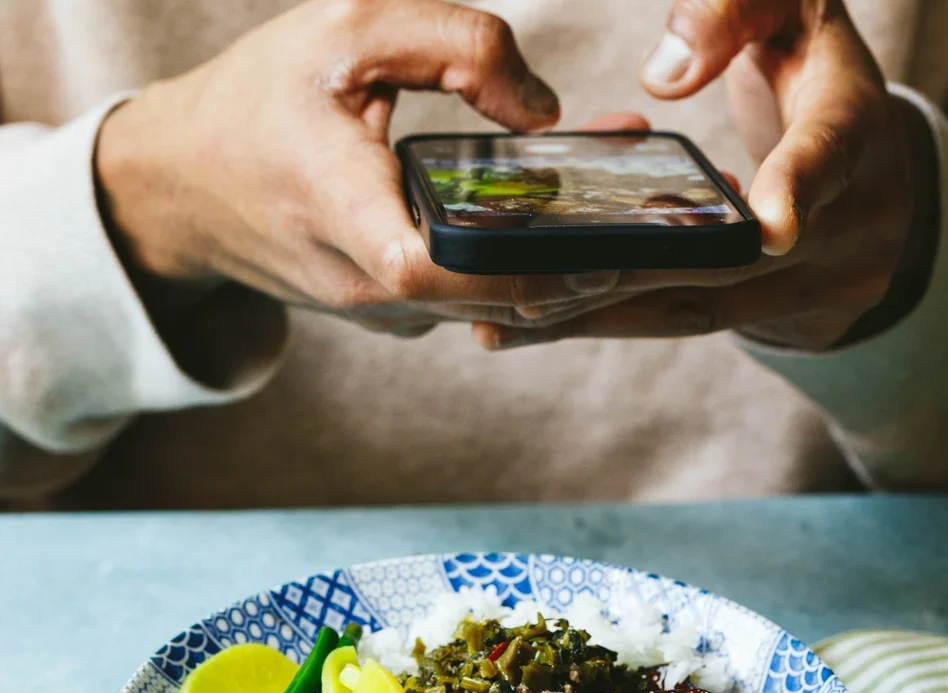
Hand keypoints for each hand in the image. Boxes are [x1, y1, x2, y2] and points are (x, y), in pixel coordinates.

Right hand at [95, 0, 621, 340]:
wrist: (189, 187)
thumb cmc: (263, 100)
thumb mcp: (348, 27)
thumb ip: (454, 44)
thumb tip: (544, 112)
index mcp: (340, 209)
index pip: (431, 270)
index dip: (516, 273)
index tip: (597, 253)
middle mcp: (366, 284)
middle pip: (490, 300)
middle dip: (583, 266)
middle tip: (662, 224)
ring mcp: (381, 312)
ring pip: (491, 306)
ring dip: (564, 265)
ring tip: (629, 208)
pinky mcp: (394, 313)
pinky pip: (472, 300)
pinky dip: (523, 266)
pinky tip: (562, 219)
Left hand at [475, 0, 938, 352]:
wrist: (872, 156)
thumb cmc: (807, 53)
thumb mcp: (786, 1)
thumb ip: (731, 10)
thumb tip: (665, 74)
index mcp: (853, 120)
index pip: (830, 152)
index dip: (798, 186)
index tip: (769, 224)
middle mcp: (853, 216)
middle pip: (737, 264)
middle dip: (635, 276)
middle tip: (532, 290)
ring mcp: (824, 281)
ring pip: (705, 310)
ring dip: (603, 317)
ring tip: (506, 323)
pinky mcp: (785, 315)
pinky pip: (694, 321)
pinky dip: (620, 321)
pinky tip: (544, 323)